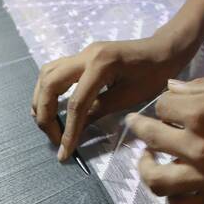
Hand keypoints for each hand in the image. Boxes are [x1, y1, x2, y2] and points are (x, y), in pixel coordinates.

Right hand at [31, 33, 197, 160]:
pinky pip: (54, 70)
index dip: (68, 130)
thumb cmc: (154, 74)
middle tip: (53, 138)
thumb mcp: (129, 97)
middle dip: (45, 114)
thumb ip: (99, 110)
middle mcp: (86, 54)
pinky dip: (48, 90)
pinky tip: (53, 106)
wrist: (163, 50)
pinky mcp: (83, 56)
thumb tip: (76, 129)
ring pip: (47, 73)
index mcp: (101, 64)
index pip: (76, 102)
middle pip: (50, 84)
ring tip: (47, 123)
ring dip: (41, 99)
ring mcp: (82, 53)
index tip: (65, 152)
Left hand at [126, 74, 203, 203]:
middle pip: (151, 138)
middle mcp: (198, 146)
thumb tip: (170, 88)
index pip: (162, 106)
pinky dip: (175, 200)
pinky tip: (177, 186)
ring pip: (157, 180)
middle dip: (140, 128)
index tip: (169, 106)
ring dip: (146, 167)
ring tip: (149, 159)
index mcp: (202, 111)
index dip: (164, 104)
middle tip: (137, 126)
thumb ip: (200, 87)